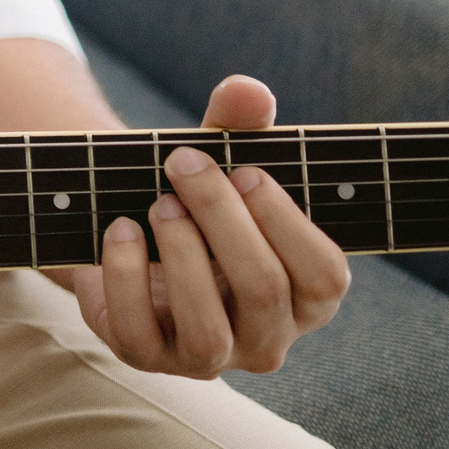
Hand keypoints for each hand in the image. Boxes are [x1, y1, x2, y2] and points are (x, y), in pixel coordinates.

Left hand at [71, 75, 351, 377]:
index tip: (246, 169)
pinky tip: (122, 230)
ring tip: (158, 201)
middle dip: (220, 216)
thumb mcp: (221, 158)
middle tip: (183, 163)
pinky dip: (125, 275)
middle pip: (263, 289)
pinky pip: (138, 335)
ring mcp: (208, 358)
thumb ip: (240, 125)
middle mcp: (267, 338)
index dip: (286, 220)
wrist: (133, 227)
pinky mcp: (147, 357)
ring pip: (207, 329)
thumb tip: (248, 90)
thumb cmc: (199, 198)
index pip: (325, 276)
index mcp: (307, 295)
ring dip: (179, 252)